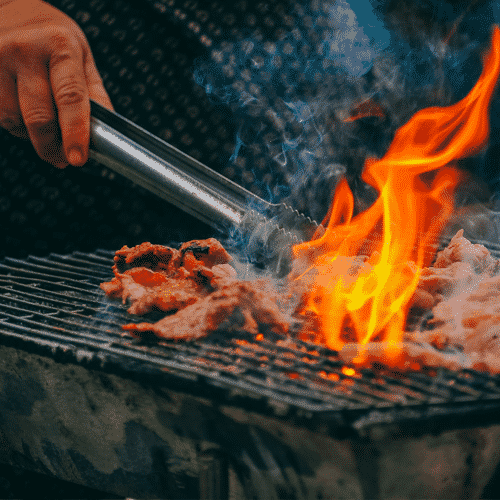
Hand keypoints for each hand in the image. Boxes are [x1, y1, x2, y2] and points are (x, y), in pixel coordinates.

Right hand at [0, 0, 112, 166]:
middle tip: (63, 159)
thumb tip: (103, 134)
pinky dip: (14, 124)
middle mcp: (25, 50)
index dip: (74, 133)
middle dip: (52, 147)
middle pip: (38, 117)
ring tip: (45, 127)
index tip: (77, 158)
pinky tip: (24, 113)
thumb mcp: (83, 58)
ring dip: (32, 135)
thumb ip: (95, 96)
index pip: (70, 98)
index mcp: (59, 46)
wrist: (11, 8)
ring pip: (14, 120)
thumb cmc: (52, 37)